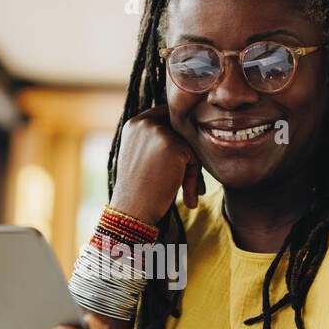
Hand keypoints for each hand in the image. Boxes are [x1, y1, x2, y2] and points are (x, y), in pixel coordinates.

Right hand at [110, 105, 205, 223]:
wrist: (134, 212)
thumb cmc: (139, 192)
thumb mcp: (142, 158)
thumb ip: (159, 141)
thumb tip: (192, 132)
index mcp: (133, 124)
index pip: (165, 116)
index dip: (178, 135)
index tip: (185, 159)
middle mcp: (143, 123)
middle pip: (181, 128)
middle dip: (189, 153)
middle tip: (191, 182)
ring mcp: (158, 132)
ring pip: (189, 143)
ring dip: (193, 169)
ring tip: (190, 192)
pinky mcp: (173, 145)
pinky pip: (195, 156)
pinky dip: (195, 177)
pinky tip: (189, 196)